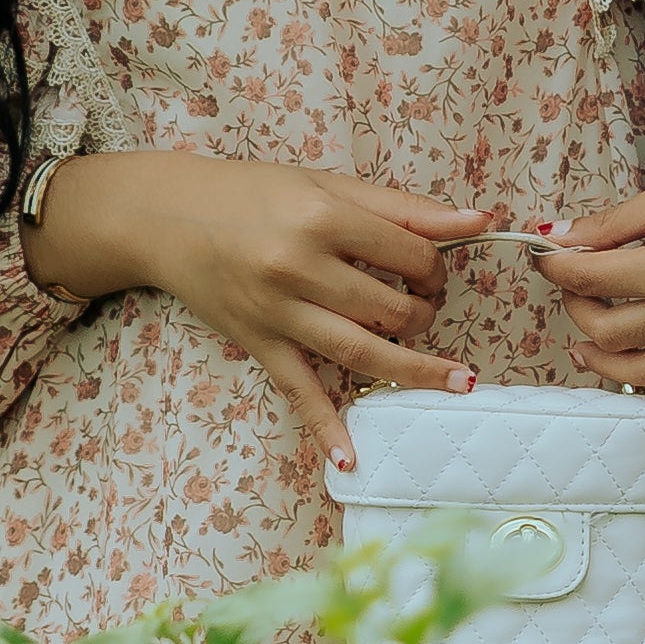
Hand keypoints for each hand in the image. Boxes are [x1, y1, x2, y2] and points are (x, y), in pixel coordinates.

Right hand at [23, 149, 496, 468]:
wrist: (166, 216)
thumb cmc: (252, 193)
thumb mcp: (327, 185)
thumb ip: (404, 208)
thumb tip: (478, 221)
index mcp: (322, 218)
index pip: (409, 255)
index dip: (435, 265)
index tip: (430, 268)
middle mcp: (299, 267)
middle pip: (390, 307)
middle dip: (424, 311)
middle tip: (426, 306)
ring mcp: (277, 312)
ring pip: (360, 351)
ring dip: (414, 369)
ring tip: (458, 380)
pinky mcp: (257, 342)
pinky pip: (297, 391)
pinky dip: (325, 427)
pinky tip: (351, 458)